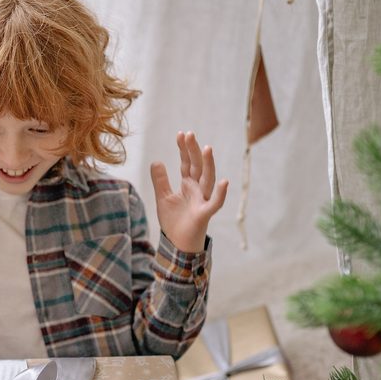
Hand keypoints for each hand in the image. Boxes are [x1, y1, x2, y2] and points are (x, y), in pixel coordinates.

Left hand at [149, 131, 228, 252]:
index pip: (187, 163)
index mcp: (188, 185)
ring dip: (208, 164)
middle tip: (190, 134)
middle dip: (194, 151)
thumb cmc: (174, 222)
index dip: (184, 149)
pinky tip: (224, 182)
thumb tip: (156, 161)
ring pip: (208, 180)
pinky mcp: (204, 214)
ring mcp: (202, 201)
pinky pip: (215, 203)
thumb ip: (160, 181)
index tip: (181, 134)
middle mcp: (197, 190)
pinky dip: (220, 193)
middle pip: (197, 167)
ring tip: (207, 148)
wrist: (177, 245)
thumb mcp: (163, 198)